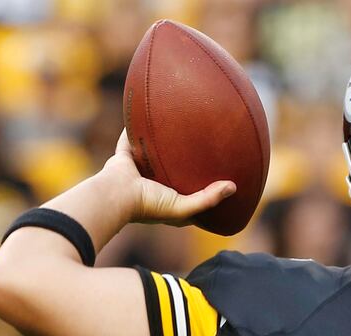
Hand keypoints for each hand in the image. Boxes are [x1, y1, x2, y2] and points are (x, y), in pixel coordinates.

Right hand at [102, 130, 235, 225]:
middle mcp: (153, 185)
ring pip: (153, 153)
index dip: (201, 187)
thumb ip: (208, 198)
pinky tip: (145, 114)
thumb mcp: (183, 207)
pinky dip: (136, 129)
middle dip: (184, 161)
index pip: (188, 193)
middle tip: (203, 147)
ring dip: (162, 144)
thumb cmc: (149, 205)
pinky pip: (131, 139)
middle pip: (172, 169)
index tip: (219, 176)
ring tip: (177, 128)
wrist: (116, 195)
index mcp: (166, 200)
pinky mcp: (126, 157)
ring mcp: (138, 170)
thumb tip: (234, 186)